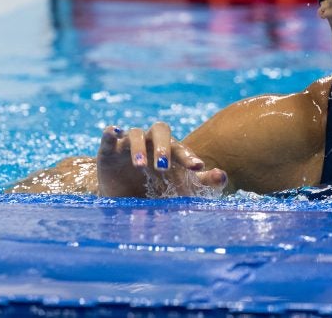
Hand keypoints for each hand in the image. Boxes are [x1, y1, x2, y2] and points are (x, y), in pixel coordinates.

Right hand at [96, 122, 227, 197]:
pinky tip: (113, 131)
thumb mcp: (178, 188)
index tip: (198, 167)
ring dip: (139, 147)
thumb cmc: (157, 189)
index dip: (189, 156)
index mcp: (169, 150)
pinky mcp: (108, 151)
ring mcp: (128, 145)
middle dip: (163, 146)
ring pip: (135, 133)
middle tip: (164, 166)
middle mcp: (150, 142)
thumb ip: (202, 182)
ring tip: (141, 165)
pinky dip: (110, 132)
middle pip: (160, 130)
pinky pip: (109, 137)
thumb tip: (223, 177)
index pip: (180, 147)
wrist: (124, 200)